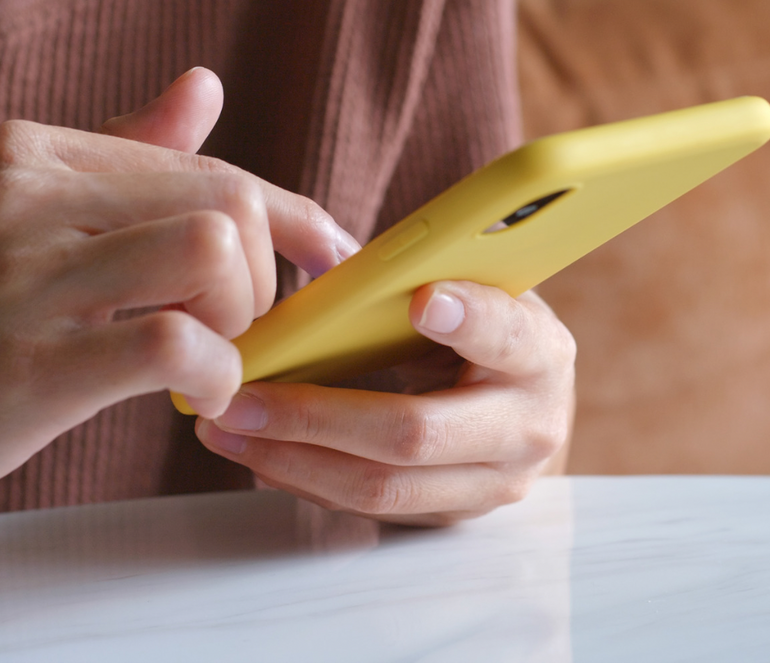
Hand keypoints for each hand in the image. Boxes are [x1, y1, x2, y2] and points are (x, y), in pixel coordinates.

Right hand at [0, 69, 357, 526]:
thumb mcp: (5, 210)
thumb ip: (116, 153)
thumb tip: (206, 86)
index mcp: (32, 155)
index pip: (208, 164)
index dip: (290, 214)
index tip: (328, 253)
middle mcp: (28, 197)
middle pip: (227, 200)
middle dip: (265, 274)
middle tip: (233, 327)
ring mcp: (24, 281)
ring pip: (213, 252)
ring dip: (241, 318)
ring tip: (206, 355)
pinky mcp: (26, 368)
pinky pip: (176, 347)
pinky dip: (216, 376)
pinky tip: (194, 399)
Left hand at [196, 281, 575, 525]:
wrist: (529, 407)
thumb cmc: (491, 335)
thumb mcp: (476, 293)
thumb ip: (418, 277)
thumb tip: (329, 253)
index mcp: (540, 353)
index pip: (507, 336)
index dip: (469, 319)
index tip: (422, 300)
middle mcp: (528, 428)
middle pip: (416, 433)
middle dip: (316, 416)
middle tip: (246, 394)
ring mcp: (492, 484)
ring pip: (382, 486)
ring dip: (293, 459)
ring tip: (229, 428)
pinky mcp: (453, 517)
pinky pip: (370, 508)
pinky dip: (305, 478)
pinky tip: (259, 452)